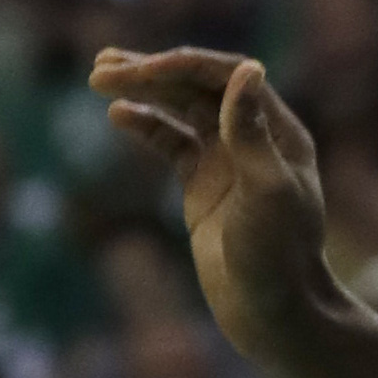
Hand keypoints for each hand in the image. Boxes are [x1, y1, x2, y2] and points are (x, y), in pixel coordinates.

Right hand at [93, 47, 337, 372]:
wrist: (272, 312)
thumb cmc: (277, 257)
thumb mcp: (267, 193)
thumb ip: (251, 133)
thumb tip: (247, 69)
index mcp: (278, 130)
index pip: (225, 77)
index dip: (181, 66)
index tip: (139, 70)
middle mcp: (253, 136)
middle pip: (197, 87)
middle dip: (150, 72)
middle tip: (101, 66)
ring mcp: (226, 159)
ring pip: (180, 110)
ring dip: (142, 90)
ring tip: (99, 77)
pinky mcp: (202, 185)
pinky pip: (170, 142)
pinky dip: (144, 125)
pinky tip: (116, 115)